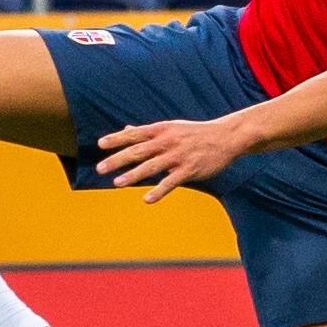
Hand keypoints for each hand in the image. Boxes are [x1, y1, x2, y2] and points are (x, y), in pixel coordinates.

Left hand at [97, 112, 257, 196]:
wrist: (226, 137)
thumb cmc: (195, 133)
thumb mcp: (171, 127)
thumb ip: (148, 132)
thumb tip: (126, 130)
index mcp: (162, 130)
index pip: (135, 134)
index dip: (117, 139)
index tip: (100, 145)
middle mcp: (168, 142)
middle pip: (138, 151)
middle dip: (118, 160)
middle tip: (100, 168)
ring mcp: (178, 156)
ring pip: (151, 166)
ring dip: (133, 175)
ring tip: (116, 183)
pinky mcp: (190, 170)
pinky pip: (171, 182)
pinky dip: (158, 191)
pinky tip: (146, 199)